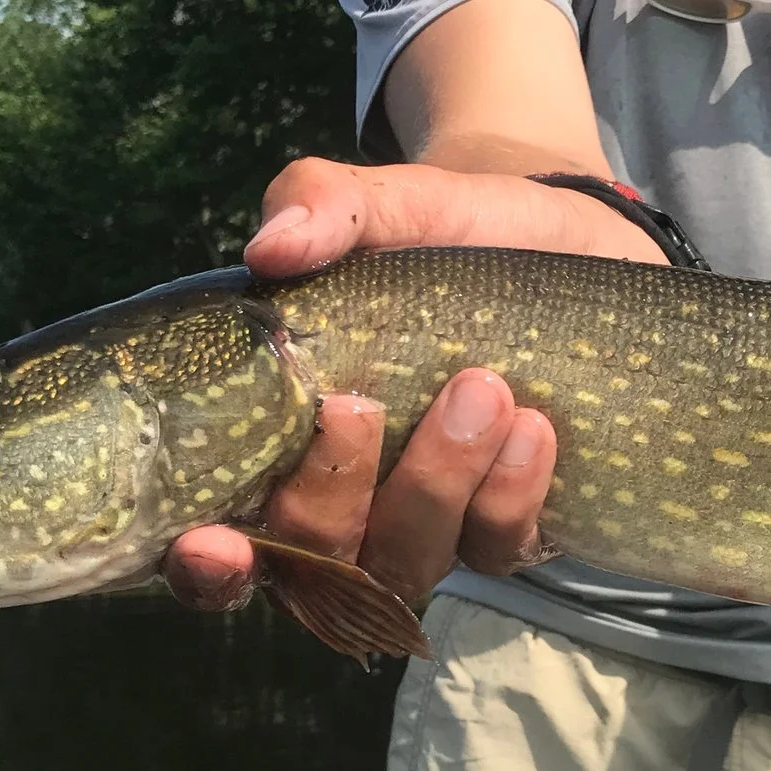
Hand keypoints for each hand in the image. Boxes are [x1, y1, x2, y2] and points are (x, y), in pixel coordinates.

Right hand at [165, 158, 648, 613]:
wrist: (564, 241)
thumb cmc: (442, 237)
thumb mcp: (383, 205)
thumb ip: (320, 207)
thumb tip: (273, 247)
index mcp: (278, 448)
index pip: (219, 546)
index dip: (206, 565)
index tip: (210, 540)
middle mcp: (347, 509)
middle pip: (313, 560)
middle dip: (331, 492)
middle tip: (362, 403)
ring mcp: (430, 527)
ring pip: (408, 563)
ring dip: (435, 485)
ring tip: (480, 390)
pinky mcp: (512, 526)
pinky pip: (500, 548)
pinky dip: (512, 495)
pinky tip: (533, 428)